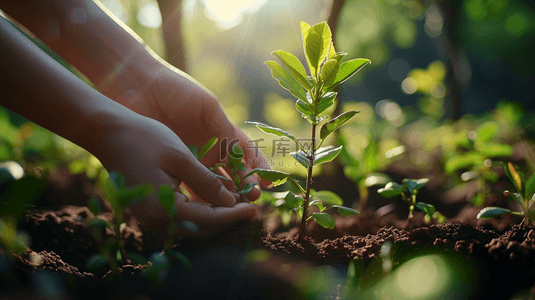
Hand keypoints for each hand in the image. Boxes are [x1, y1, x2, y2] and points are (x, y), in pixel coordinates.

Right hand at [90, 110, 257, 237]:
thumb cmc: (144, 139)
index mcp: (164, 209)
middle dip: (227, 218)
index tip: (255, 211)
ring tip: (238, 201)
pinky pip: (181, 214)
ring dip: (215, 214)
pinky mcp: (149, 207)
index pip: (209, 220)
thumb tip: (230, 203)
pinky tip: (216, 196)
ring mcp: (150, 216)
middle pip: (201, 227)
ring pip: (192, 222)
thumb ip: (206, 183)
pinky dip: (200, 207)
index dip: (234, 215)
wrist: (107, 132)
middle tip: (250, 208)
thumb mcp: (181, 158)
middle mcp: (156, 220)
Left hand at [100, 61, 270, 200]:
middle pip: (231, 173)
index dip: (258, 168)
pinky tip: (206, 209)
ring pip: (212, 183)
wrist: (137, 87)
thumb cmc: (176, 90)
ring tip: (233, 208)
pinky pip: (187, 185)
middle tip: (253, 200)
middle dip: (244, 187)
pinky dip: (198, 198)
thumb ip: (226, 129)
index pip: (246, 153)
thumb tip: (246, 154)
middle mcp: (208, 148)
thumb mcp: (207, 106)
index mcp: (220, 131)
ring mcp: (190, 158)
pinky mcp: (171, 166)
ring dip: (223, 197)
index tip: (270, 182)